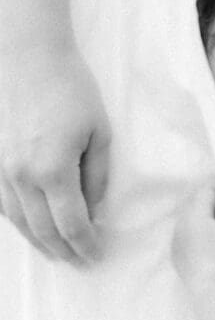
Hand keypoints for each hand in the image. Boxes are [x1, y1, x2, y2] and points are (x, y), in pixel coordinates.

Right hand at [0, 48, 109, 263]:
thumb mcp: (99, 133)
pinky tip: (30, 225)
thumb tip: (94, 208)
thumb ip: (97, 176)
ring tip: (56, 252)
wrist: (26, 56)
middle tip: (80, 262)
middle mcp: (19, 176)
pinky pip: (0, 202)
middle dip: (63, 250)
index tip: (96, 256)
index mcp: (53, 171)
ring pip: (16, 220)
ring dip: (37, 240)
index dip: (85, 244)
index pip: (71, 224)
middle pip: (41, 229)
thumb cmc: (71, 90)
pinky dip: (17, 220)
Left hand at [171, 186, 214, 287]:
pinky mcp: (176, 254)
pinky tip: (212, 238)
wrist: (211, 288)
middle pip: (194, 202)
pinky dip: (198, 229)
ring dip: (205, 214)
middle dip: (211, 198)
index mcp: (194, 216)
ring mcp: (176, 240)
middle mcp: (180, 225)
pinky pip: (185, 233)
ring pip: (189, 218)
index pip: (204, 190)